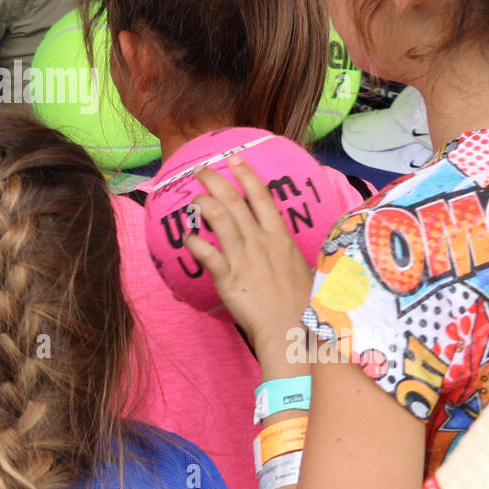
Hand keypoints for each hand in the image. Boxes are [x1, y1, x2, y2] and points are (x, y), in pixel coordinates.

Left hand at [183, 157, 313, 352]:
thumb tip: (278, 241)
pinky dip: (194, 242)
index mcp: (279, 237)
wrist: (291, 329)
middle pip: (234, 201)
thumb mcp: (300, 267)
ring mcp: (244, 258)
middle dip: (216, 180)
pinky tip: (188, 238)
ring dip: (203, 203)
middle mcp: (260, 242)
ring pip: (219, 219)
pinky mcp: (229, 278)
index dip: (246, 175)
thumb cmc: (300, 303)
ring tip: (194, 198)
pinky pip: (206, 253)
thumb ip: (284, 250)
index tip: (235, 159)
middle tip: (201, 169)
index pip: (262, 197)